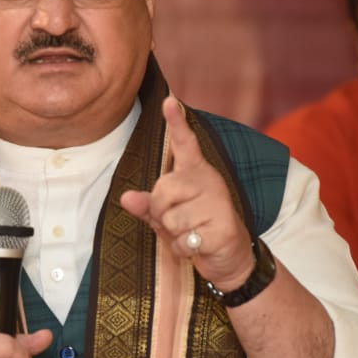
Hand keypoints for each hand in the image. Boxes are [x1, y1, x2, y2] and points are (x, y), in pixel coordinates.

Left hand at [120, 96, 254, 290]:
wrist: (230, 258)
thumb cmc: (194, 230)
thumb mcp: (166, 217)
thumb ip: (147, 205)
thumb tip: (127, 197)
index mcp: (195, 173)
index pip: (184, 144)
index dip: (175, 122)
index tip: (168, 100)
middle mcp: (209, 181)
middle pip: (163, 191)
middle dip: (160, 213)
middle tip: (179, 222)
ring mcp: (219, 202)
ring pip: (171, 218)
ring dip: (173, 234)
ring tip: (191, 233)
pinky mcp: (223, 226)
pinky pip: (184, 238)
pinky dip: (184, 249)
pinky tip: (199, 246)